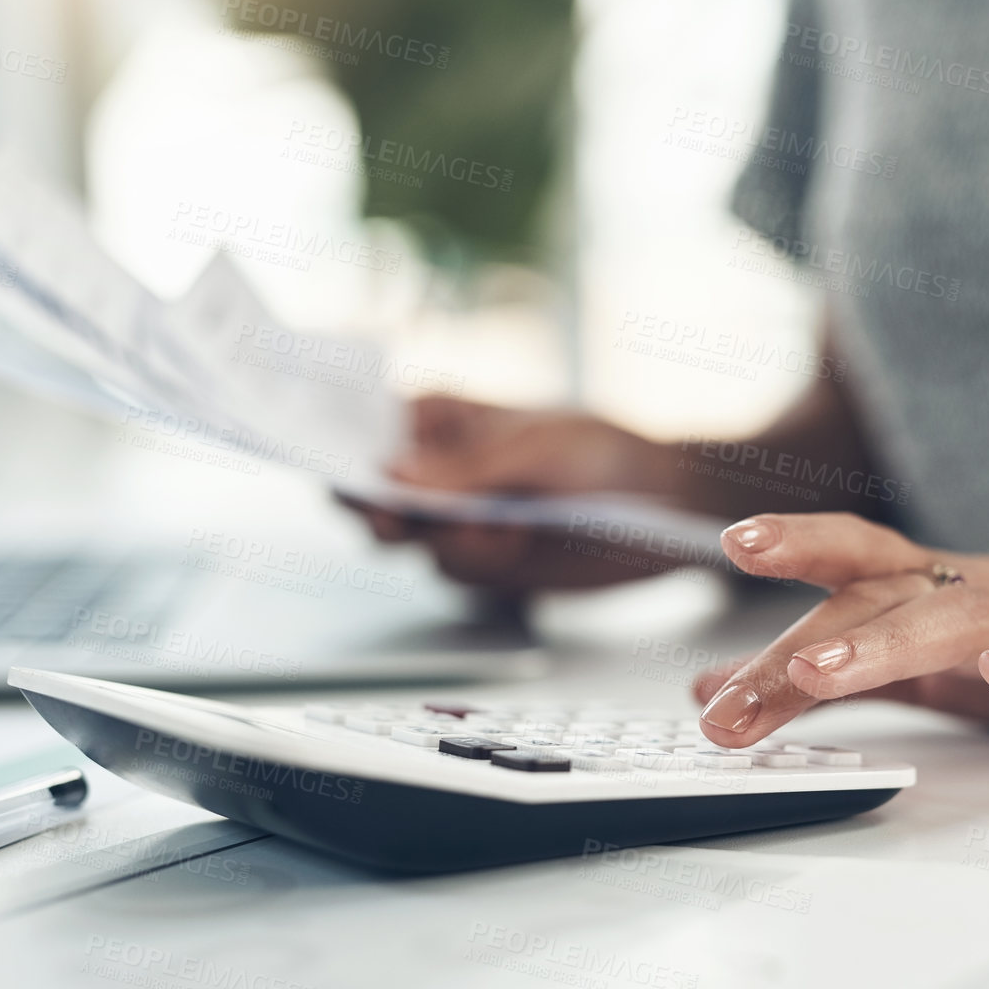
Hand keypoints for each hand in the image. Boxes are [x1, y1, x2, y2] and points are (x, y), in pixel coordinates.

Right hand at [345, 397, 686, 589]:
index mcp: (437, 417)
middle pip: (367, 496)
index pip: (361, 426)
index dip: (331, 443)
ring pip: (408, 543)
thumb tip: (391, 477)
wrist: (663, 507)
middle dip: (379, 511)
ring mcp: (455, 517)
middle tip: (401, 517)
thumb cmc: (603, 451)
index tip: (324, 459)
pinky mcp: (482, 560)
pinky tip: (521, 541)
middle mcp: (435, 469)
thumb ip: (463, 469)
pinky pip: (451, 571)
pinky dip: (482, 562)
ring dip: (450, 539)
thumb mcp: (535, 448)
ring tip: (505, 523)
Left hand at [692, 513, 988, 746]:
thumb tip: (718, 687)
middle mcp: (986, 591)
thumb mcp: (942, 665)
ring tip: (825, 673)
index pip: (840, 593)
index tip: (692, 678)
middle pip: (879, 600)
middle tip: (726, 701)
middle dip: (800, 646)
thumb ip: (837, 669)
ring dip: (887, 642)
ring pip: (960, 619)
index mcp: (941, 593)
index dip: (759, 634)